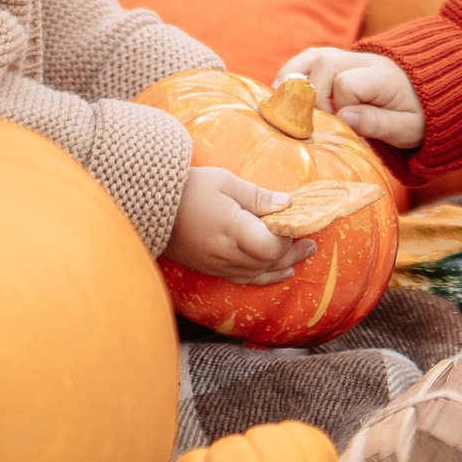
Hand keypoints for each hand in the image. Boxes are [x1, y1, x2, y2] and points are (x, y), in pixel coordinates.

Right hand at [164, 165, 316, 284]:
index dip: (288, 239)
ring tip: (301, 257)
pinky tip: (277, 274)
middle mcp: (225, 253)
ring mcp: (216, 264)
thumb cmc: (189, 188)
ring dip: (281, 267)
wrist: (150, 205)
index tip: (298, 224)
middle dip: (292, 253)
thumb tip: (287, 204)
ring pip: (257, 274)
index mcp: (232, 229)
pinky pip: (242, 279)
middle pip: (268, 262)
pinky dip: (263, 277)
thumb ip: (258, 197)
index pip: (270, 246)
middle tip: (312, 244)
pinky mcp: (209, 268)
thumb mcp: (226, 182)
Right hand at [280, 47, 423, 148]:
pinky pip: (313, 57)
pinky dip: (295, 71)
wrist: (433, 91)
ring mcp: (351, 57)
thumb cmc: (419, 114)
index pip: (348, 83)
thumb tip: (344, 117)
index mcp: (383, 77)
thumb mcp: (408, 127)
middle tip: (316, 121)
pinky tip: (282, 89)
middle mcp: (365, 61)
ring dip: (294, 77)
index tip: (345, 127)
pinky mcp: (341, 60)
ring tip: (281, 99)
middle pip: (326, 64)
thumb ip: (378, 122)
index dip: (340, 107)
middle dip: (313, 94)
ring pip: (315, 55)